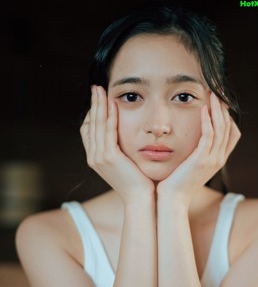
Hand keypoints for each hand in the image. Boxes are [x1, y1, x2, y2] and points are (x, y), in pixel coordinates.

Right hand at [80, 85, 153, 203]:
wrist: (140, 199)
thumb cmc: (137, 182)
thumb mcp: (125, 163)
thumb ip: (120, 149)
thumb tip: (124, 136)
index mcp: (95, 159)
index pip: (88, 130)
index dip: (93, 113)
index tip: (100, 99)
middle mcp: (93, 157)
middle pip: (89, 124)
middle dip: (93, 105)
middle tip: (97, 87)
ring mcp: (99, 158)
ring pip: (97, 125)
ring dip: (99, 106)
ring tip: (102, 90)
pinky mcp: (109, 158)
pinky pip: (108, 132)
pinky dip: (110, 117)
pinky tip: (113, 105)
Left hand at [157, 92, 240, 206]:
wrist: (171, 200)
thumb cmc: (176, 183)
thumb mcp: (189, 166)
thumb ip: (195, 153)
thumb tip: (190, 141)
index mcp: (217, 161)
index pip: (232, 135)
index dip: (228, 117)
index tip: (219, 103)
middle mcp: (218, 160)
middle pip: (229, 128)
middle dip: (223, 109)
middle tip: (216, 93)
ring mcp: (212, 160)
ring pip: (221, 129)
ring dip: (216, 110)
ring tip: (211, 95)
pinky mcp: (201, 160)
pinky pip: (208, 136)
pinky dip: (207, 121)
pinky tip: (202, 109)